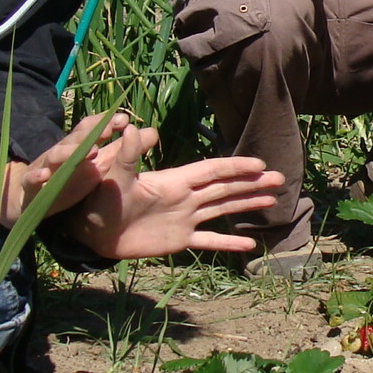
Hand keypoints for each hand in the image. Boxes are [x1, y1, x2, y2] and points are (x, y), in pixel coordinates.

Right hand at [0, 111, 131, 225]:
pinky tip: (44, 176)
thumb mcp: (99, 164)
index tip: (123, 119)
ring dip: (68, 152)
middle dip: (90, 134)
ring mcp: (46, 168)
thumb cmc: (70, 177)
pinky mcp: (33, 186)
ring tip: (85, 151)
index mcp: (78, 147)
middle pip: (75, 140)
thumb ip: (124, 151)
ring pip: (55, 156)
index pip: (91, 130)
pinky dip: (37, 177)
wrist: (31, 197)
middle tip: (107, 130)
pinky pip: (33, 180)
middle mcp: (62, 153)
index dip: (105, 123)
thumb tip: (153, 132)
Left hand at [66, 125, 283, 256]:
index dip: (236, 166)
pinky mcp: (179, 240)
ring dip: (247, 204)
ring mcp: (185, 219)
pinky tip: (249, 245)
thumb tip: (130, 127)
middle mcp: (186, 197)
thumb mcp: (114, 176)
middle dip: (252, 182)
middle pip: (225, 187)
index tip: (260, 163)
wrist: (92, 231)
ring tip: (273, 201)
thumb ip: (127, 155)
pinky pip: (209, 240)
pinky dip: (228, 242)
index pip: (212, 170)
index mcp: (175, 181)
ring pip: (223, 209)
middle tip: (280, 179)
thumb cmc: (101, 200)